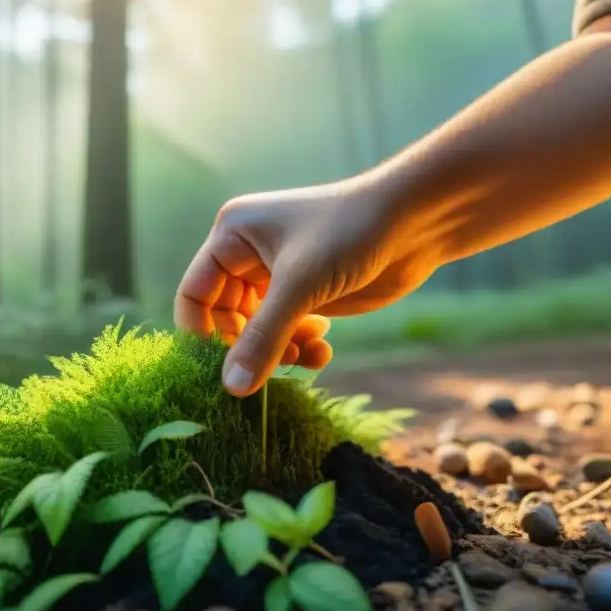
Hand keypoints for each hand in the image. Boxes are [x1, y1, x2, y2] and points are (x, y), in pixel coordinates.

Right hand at [174, 176, 436, 396]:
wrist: (415, 221)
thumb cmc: (349, 233)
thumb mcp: (300, 287)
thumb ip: (263, 339)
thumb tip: (231, 389)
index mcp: (232, 236)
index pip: (195, 295)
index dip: (202, 334)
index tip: (220, 370)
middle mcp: (249, 256)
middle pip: (226, 320)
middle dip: (249, 346)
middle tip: (272, 366)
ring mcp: (279, 276)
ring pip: (259, 331)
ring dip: (279, 350)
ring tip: (305, 353)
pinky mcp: (308, 294)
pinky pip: (288, 332)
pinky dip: (301, 346)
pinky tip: (323, 347)